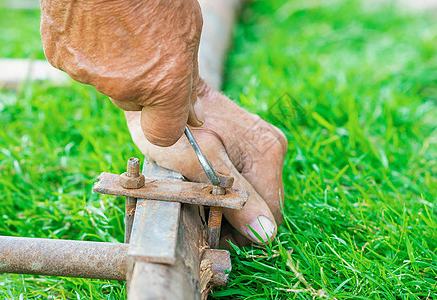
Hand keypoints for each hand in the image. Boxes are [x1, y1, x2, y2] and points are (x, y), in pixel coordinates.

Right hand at [40, 0, 204, 146]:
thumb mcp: (187, 30)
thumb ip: (187, 77)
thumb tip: (193, 114)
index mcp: (164, 82)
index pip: (164, 134)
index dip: (168, 121)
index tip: (173, 109)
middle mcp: (124, 86)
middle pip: (134, 103)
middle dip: (142, 84)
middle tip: (145, 45)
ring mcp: (88, 74)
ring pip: (106, 83)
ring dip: (113, 64)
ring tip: (118, 24)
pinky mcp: (60, 58)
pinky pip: (79, 65)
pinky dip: (87, 50)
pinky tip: (94, 22)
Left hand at [125, 81, 286, 245]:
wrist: (163, 92)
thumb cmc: (174, 128)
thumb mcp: (198, 165)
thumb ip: (234, 197)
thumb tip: (265, 233)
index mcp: (267, 152)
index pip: (269, 215)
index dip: (241, 230)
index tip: (211, 223)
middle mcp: (273, 147)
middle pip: (265, 206)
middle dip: (237, 215)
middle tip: (202, 206)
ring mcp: (265, 144)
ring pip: (257, 195)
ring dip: (232, 203)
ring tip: (202, 191)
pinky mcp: (254, 143)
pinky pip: (250, 180)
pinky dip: (231, 189)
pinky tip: (208, 179)